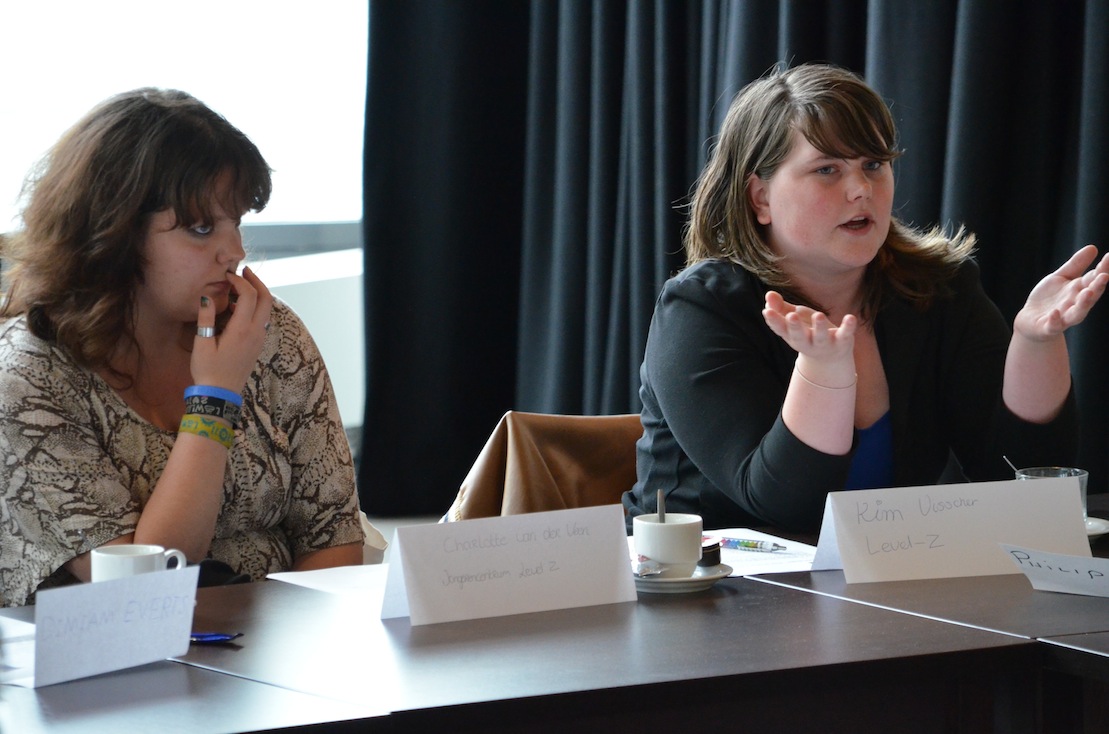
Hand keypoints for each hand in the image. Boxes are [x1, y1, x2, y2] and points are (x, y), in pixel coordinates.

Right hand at [191, 266, 273, 390]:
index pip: (249, 296)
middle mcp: (256, 332)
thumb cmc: (208, 370)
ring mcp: (259, 339)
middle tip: (244, 272)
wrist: (221, 394)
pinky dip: (255, 307)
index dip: (240, 281)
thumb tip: (207, 297)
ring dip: (257, 294)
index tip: (227, 276)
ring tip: (239, 288)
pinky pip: (262, 319)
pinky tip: (238, 308)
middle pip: (266, 299)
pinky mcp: (258, 344)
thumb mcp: (202, 343)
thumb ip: (206, 318)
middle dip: (257, 282)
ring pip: (267, 309)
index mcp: (242, 330)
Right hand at [762, 290, 857, 360]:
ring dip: (819, 327)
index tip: (767, 311)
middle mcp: (806, 342)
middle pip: (799, 336)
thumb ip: (781, 308)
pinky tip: (850, 317)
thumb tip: (768, 294)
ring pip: (821, 337)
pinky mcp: (842, 342)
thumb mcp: (794, 321)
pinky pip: (845, 335)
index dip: (774, 321)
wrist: (831, 359)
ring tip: (818, 315)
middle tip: (791, 316)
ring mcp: (825, 344)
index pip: (780, 329)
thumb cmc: (808, 333)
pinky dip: (848, 327)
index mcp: (792, 336)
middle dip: (795, 327)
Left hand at [1014, 245, 1108, 341]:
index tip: (1108, 257)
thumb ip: (1076, 265)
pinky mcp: (1049, 327)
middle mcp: (1075, 304)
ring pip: (1078, 313)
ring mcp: (1064, 317)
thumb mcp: (1061, 277)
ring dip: (1084, 304)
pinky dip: (1055, 320)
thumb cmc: (1050, 298)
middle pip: (1090, 296)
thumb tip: (1093, 247)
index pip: (1093, 279)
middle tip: (1104, 276)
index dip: (1102, 269)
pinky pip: (1054, 325)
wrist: (1030, 321)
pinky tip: (1055, 313)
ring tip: (1088, 292)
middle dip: (1098, 286)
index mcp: (1079, 290)